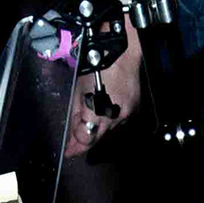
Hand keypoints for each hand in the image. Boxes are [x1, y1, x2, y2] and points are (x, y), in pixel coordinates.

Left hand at [72, 28, 143, 153]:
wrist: (122, 49)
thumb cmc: (97, 63)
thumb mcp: (79, 89)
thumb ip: (76, 116)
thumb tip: (73, 139)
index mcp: (98, 111)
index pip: (87, 139)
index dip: (76, 147)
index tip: (69, 152)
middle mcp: (114, 116)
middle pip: (97, 136)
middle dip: (86, 135)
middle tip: (74, 135)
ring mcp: (126, 113)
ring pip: (108, 129)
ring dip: (98, 126)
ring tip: (90, 111)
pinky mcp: (134, 108)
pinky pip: (118, 120)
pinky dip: (110, 118)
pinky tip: (105, 108)